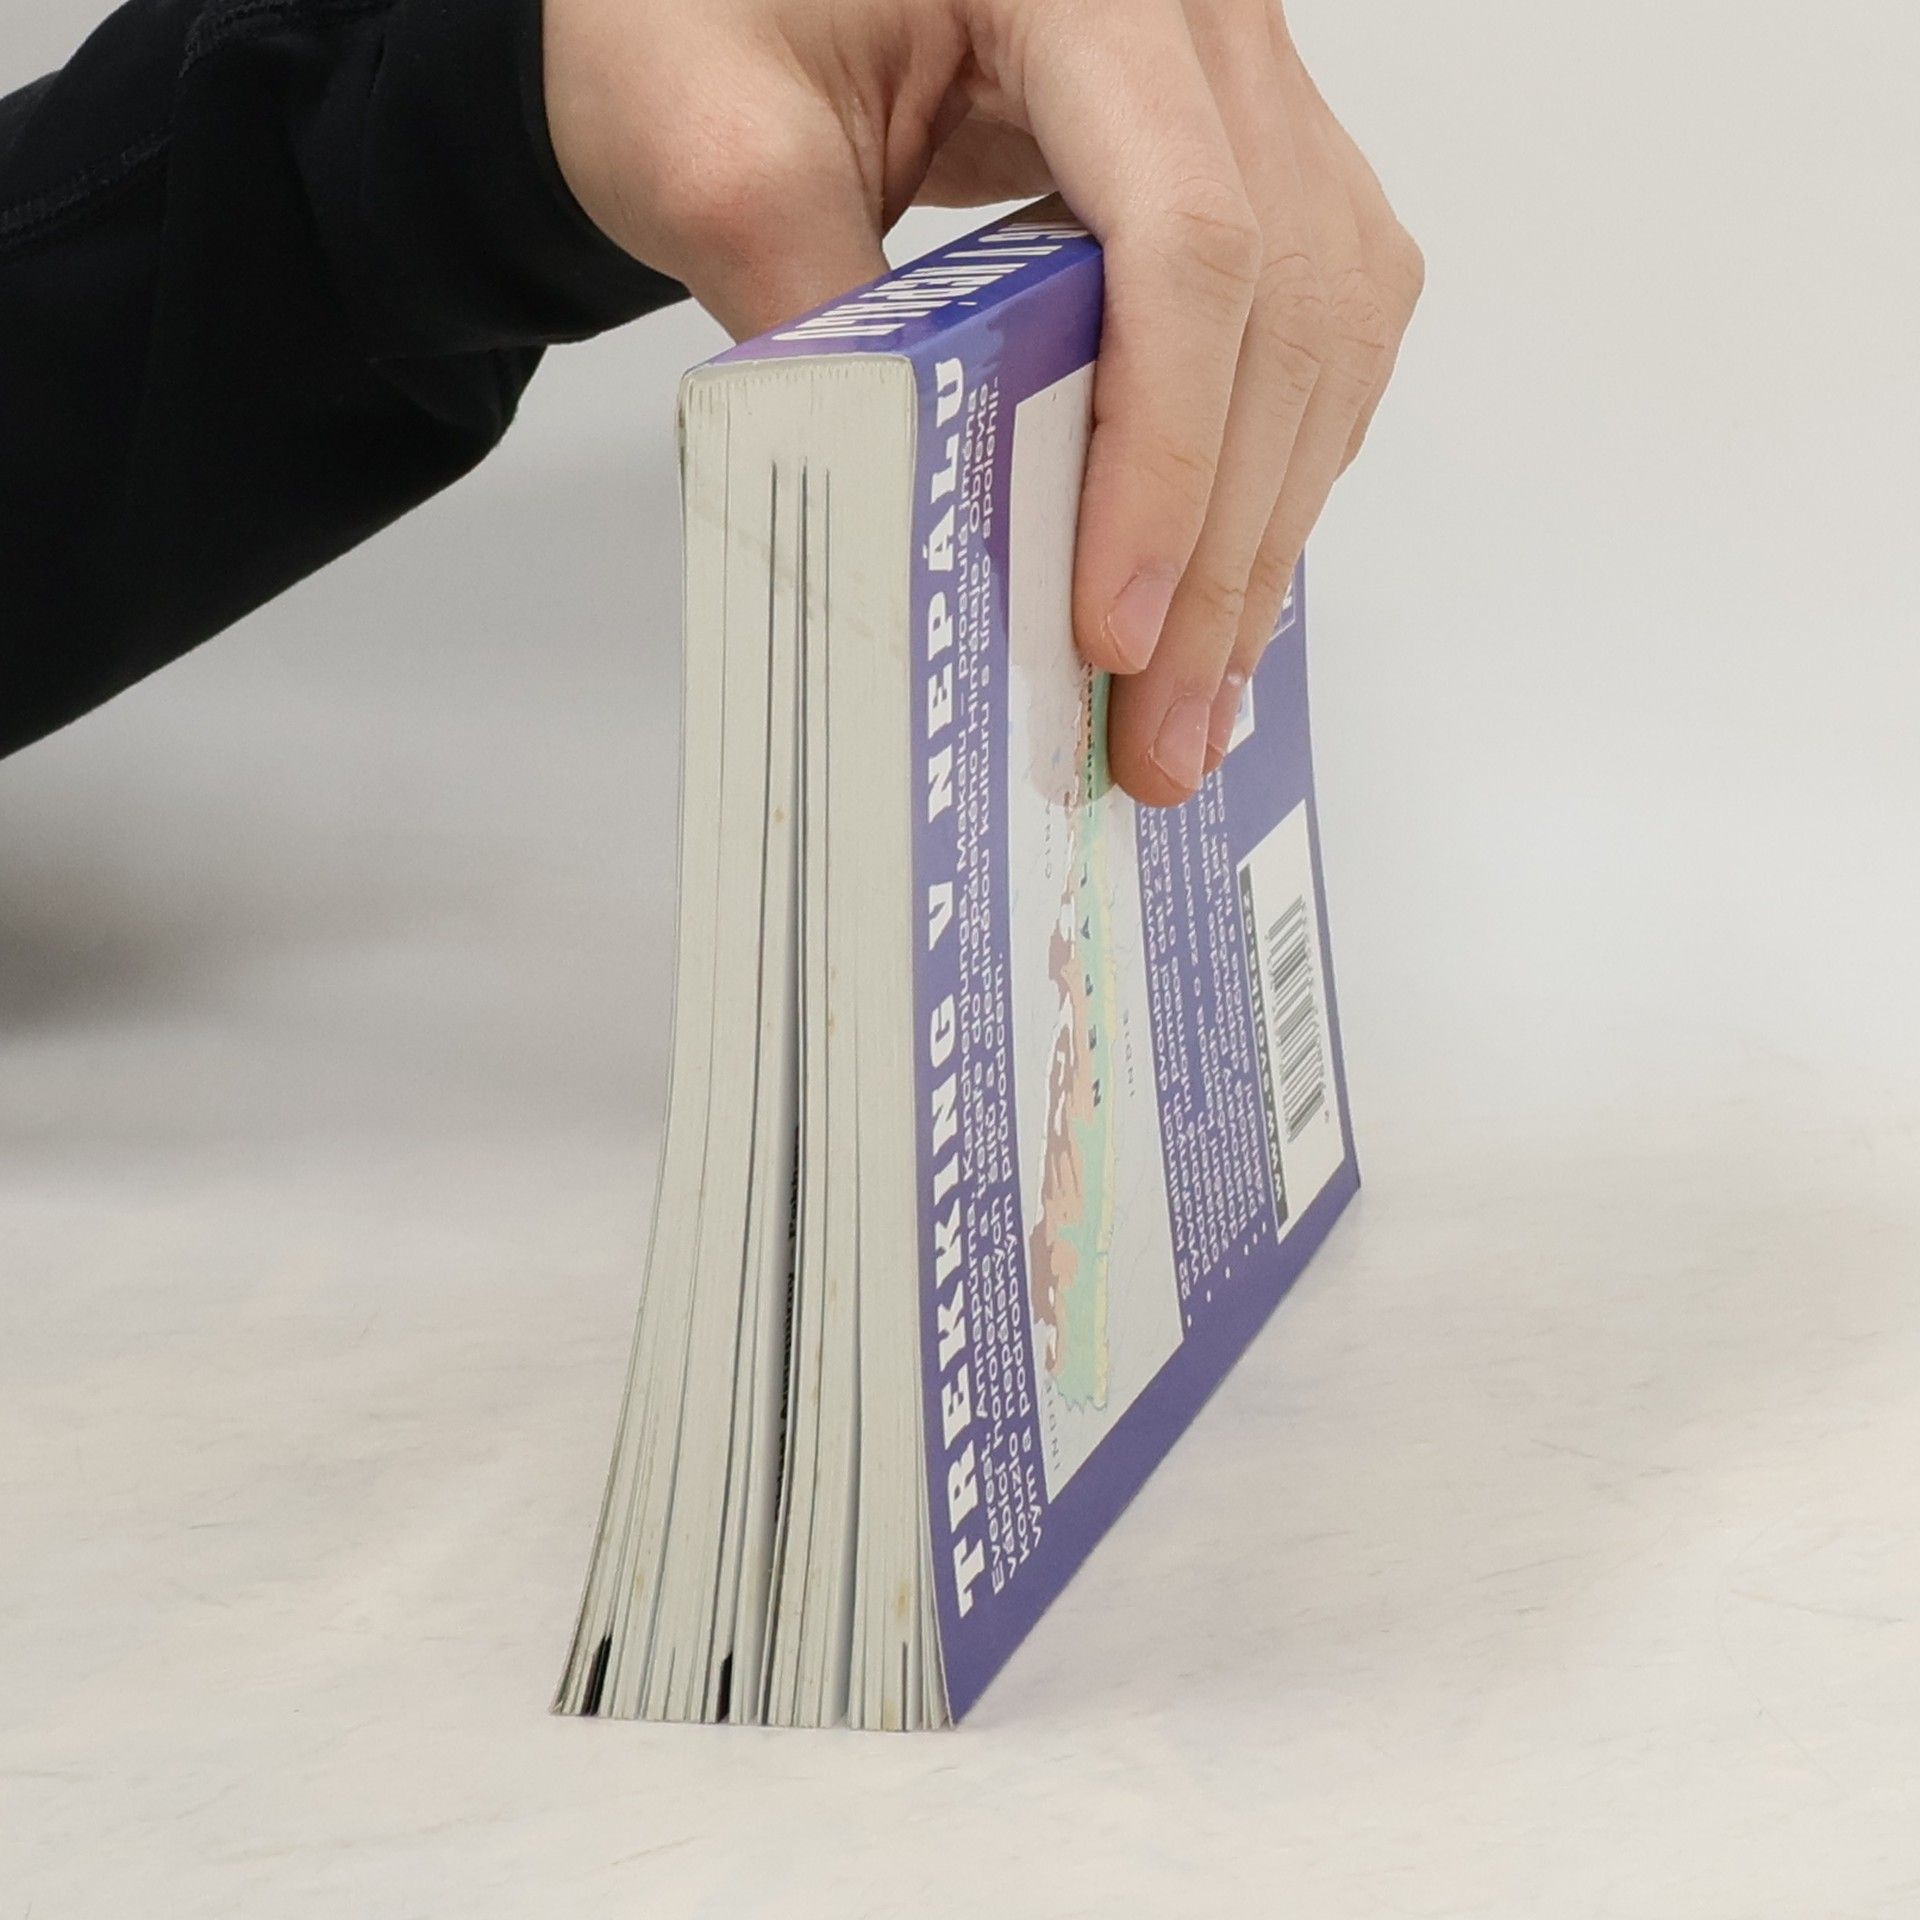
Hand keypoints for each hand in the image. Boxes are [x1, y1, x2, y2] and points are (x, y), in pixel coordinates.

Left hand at [544, 0, 1421, 804]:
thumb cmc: (695, 11)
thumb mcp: (710, 149)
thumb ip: (817, 322)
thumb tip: (932, 540)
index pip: (1185, 239)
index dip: (1162, 456)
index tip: (1108, 629)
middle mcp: (1202, 14)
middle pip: (1281, 308)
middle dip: (1223, 549)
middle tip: (1163, 731)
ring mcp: (1243, 79)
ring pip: (1326, 327)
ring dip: (1264, 531)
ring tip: (1197, 698)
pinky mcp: (1248, 152)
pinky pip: (1316, 320)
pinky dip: (1275, 466)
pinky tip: (1225, 582)